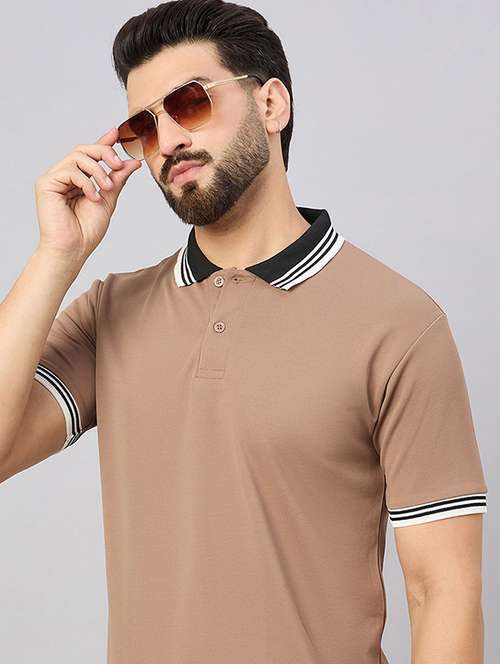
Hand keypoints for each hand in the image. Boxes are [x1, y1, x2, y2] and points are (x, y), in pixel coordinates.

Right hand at [34, 127, 141, 263]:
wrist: (74, 249)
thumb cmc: (87, 230)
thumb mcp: (108, 199)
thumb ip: (117, 179)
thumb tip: (133, 162)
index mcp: (79, 179)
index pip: (91, 155)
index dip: (103, 142)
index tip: (117, 133)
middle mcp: (65, 175)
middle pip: (84, 150)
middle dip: (104, 153)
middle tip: (118, 165)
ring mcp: (54, 179)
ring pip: (78, 156)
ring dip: (97, 170)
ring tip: (106, 189)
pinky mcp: (46, 184)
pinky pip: (69, 170)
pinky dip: (85, 181)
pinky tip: (92, 196)